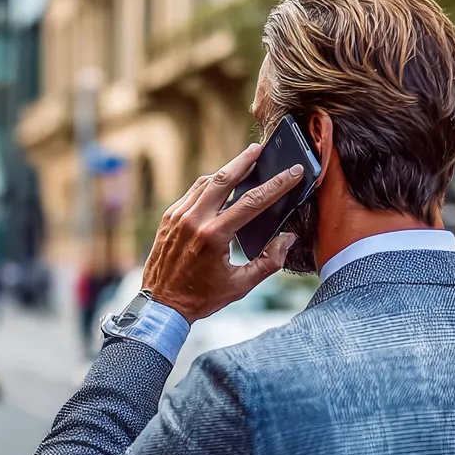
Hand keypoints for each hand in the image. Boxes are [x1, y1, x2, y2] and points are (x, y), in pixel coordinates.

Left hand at [142, 142, 302, 323]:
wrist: (161, 305)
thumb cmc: (200, 298)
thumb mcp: (240, 286)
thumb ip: (269, 262)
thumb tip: (288, 239)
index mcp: (213, 236)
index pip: (252, 202)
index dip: (276, 184)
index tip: (293, 172)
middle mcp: (194, 221)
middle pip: (224, 179)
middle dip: (245, 161)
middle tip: (260, 148)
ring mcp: (177, 217)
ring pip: (205, 183)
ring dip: (226, 170)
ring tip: (244, 161)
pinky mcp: (168, 219)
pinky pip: (191, 194)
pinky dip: (208, 185)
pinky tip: (219, 182)